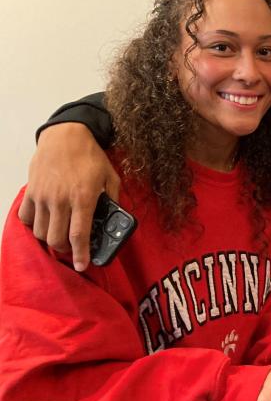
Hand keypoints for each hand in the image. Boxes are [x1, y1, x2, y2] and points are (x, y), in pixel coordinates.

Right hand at [19, 122, 118, 271]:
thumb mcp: (111, 177)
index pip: (79, 234)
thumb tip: (114, 218)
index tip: (82, 265)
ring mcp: (43, 196)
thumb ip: (114, 200)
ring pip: (40, 232)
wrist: (66, 135)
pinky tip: (45, 222)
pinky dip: (34, 225)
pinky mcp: (31, 191)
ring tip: (60, 234)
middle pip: (56, 239)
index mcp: (83, 198)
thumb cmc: (91, 156)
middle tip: (73, 247)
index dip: (81, 254)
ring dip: (50, 239)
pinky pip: (26, 217)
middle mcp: (60, 199)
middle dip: (66, 249)